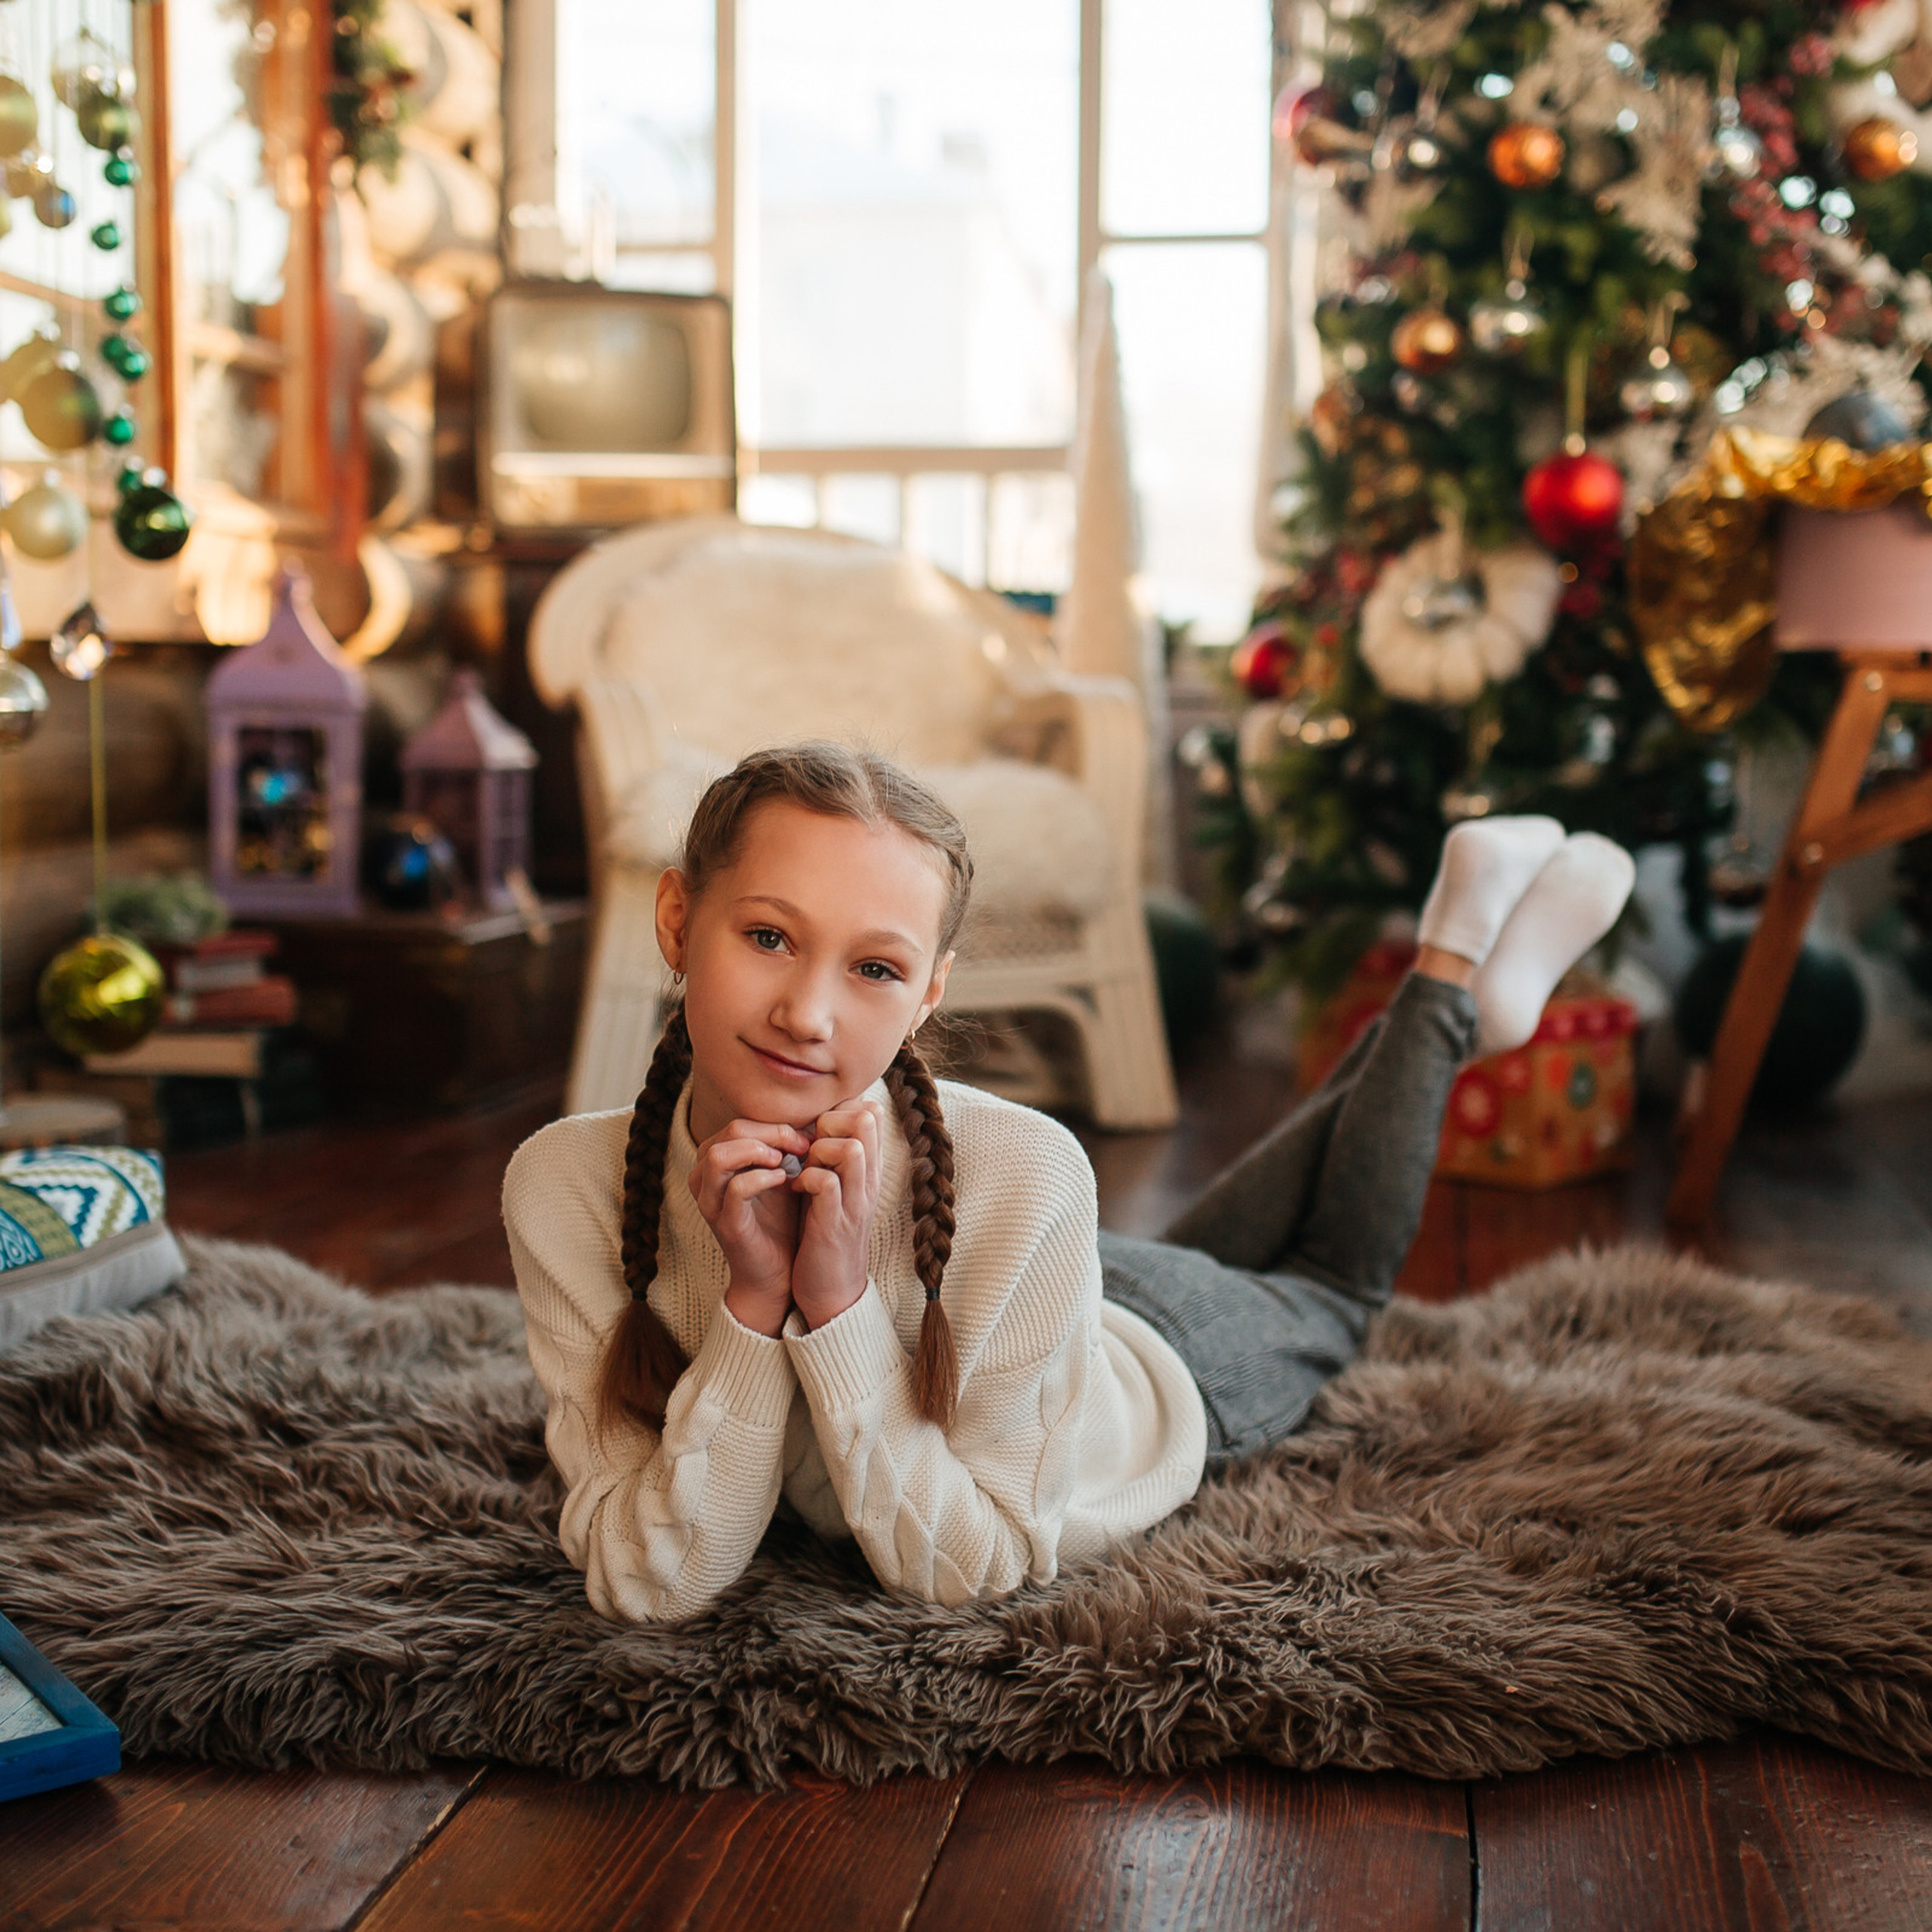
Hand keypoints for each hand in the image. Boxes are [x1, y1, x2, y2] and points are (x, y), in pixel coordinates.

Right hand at [687, 1117, 813, 1336]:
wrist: (779, 1270)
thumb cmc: (781, 1218)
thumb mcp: (784, 1173)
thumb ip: (789, 1147)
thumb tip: (816, 1115)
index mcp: (716, 1163)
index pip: (739, 1124)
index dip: (775, 1125)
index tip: (807, 1138)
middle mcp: (704, 1179)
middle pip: (729, 1132)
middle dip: (771, 1133)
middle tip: (802, 1146)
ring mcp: (710, 1202)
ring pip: (719, 1155)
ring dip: (758, 1151)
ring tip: (786, 1161)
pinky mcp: (725, 1224)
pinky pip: (734, 1188)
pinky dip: (761, 1177)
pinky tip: (783, 1180)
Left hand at [789, 1100, 885, 1330]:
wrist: (832, 1291)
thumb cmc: (825, 1233)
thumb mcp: (836, 1187)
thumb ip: (832, 1156)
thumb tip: (816, 1121)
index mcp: (869, 1170)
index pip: (872, 1113)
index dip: (841, 1109)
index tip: (817, 1131)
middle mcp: (868, 1181)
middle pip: (867, 1120)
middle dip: (831, 1121)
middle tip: (809, 1146)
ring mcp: (855, 1201)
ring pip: (851, 1148)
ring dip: (819, 1150)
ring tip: (803, 1167)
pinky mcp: (834, 1223)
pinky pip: (825, 1182)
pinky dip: (805, 1179)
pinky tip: (795, 1190)